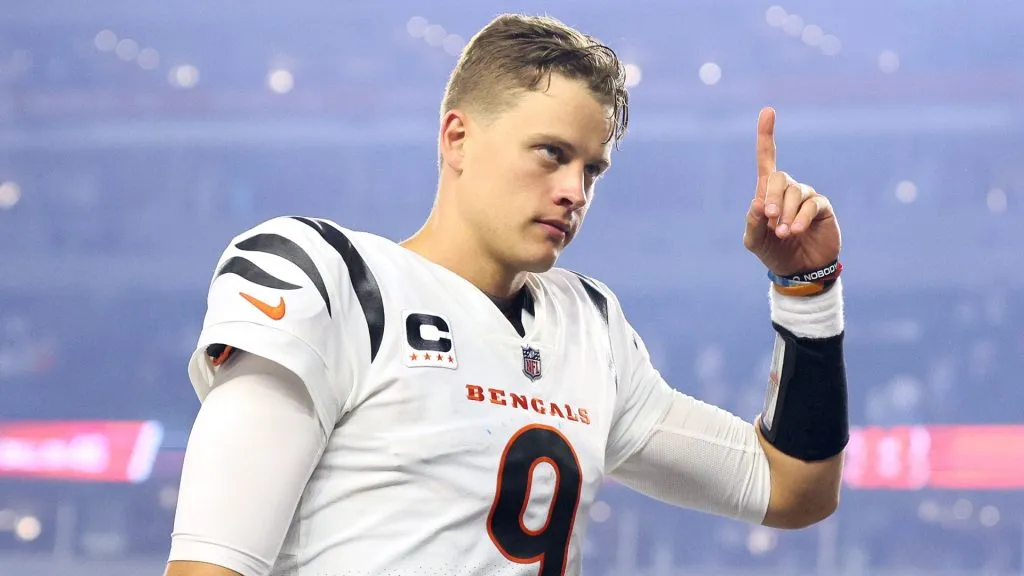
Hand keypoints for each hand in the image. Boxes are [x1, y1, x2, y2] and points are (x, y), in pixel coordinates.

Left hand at [743, 107, 840, 276]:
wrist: (799, 271)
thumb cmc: (773, 252)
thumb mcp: (754, 241)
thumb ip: (751, 223)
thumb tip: (756, 202)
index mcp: (767, 193)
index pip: (766, 159)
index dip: (766, 136)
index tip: (768, 111)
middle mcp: (788, 189)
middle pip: (778, 178)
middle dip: (772, 196)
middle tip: (768, 217)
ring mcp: (806, 197)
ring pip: (794, 193)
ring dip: (785, 213)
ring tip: (783, 233)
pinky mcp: (821, 207)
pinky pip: (811, 204)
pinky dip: (800, 216)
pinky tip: (794, 230)